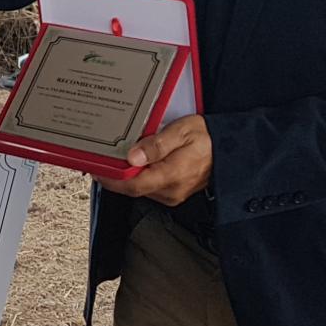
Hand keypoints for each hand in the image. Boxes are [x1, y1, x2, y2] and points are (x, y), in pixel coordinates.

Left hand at [95, 115, 211, 206]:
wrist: (229, 150)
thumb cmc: (207, 138)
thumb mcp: (181, 132)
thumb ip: (156, 145)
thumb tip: (133, 157)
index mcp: (172, 174)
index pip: (132, 184)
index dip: (110, 178)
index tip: (96, 167)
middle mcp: (171, 190)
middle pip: (132, 188)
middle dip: (113, 176)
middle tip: (99, 160)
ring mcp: (172, 194)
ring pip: (139, 189)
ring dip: (125, 177)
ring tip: (114, 159)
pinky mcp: (172, 192)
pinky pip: (148, 187)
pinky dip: (137, 177)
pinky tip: (134, 164)